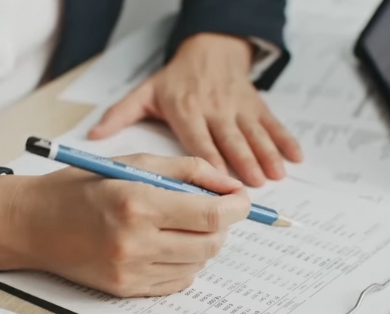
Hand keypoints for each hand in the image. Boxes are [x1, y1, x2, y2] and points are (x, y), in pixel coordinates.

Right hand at [0, 155, 249, 296]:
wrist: (34, 223)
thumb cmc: (80, 187)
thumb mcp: (133, 164)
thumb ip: (187, 170)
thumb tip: (229, 186)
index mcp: (137, 203)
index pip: (211, 216)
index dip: (237, 207)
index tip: (240, 199)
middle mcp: (134, 242)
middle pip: (210, 244)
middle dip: (221, 225)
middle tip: (211, 209)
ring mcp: (129, 271)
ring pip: (197, 264)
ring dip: (201, 243)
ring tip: (179, 225)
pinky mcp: (125, 289)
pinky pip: (177, 282)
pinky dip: (183, 263)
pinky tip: (164, 245)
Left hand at [88, 33, 301, 186]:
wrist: (209, 48)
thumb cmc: (176, 79)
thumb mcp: (145, 93)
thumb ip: (120, 115)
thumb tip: (93, 135)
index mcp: (186, 111)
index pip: (199, 141)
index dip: (211, 163)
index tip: (218, 186)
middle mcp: (214, 109)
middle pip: (230, 140)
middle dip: (243, 163)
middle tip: (252, 188)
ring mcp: (238, 106)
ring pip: (254, 133)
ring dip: (266, 155)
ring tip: (276, 176)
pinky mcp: (256, 104)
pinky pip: (273, 123)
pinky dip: (286, 140)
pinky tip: (296, 157)